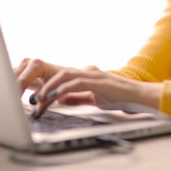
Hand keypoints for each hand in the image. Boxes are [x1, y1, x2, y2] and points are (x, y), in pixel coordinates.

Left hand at [16, 60, 162, 117]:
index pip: (61, 77)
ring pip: (64, 75)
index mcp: (85, 75)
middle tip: (32, 98)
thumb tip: (61, 99)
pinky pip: (76, 82)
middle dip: (43, 84)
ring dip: (49, 87)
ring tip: (39, 99)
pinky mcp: (98, 81)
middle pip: (59, 73)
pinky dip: (63, 89)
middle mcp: (87, 71)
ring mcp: (93, 74)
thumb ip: (77, 97)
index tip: (35, 96)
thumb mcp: (93, 98)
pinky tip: (54, 97)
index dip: (46, 85)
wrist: (138, 97)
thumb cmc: (120, 98)